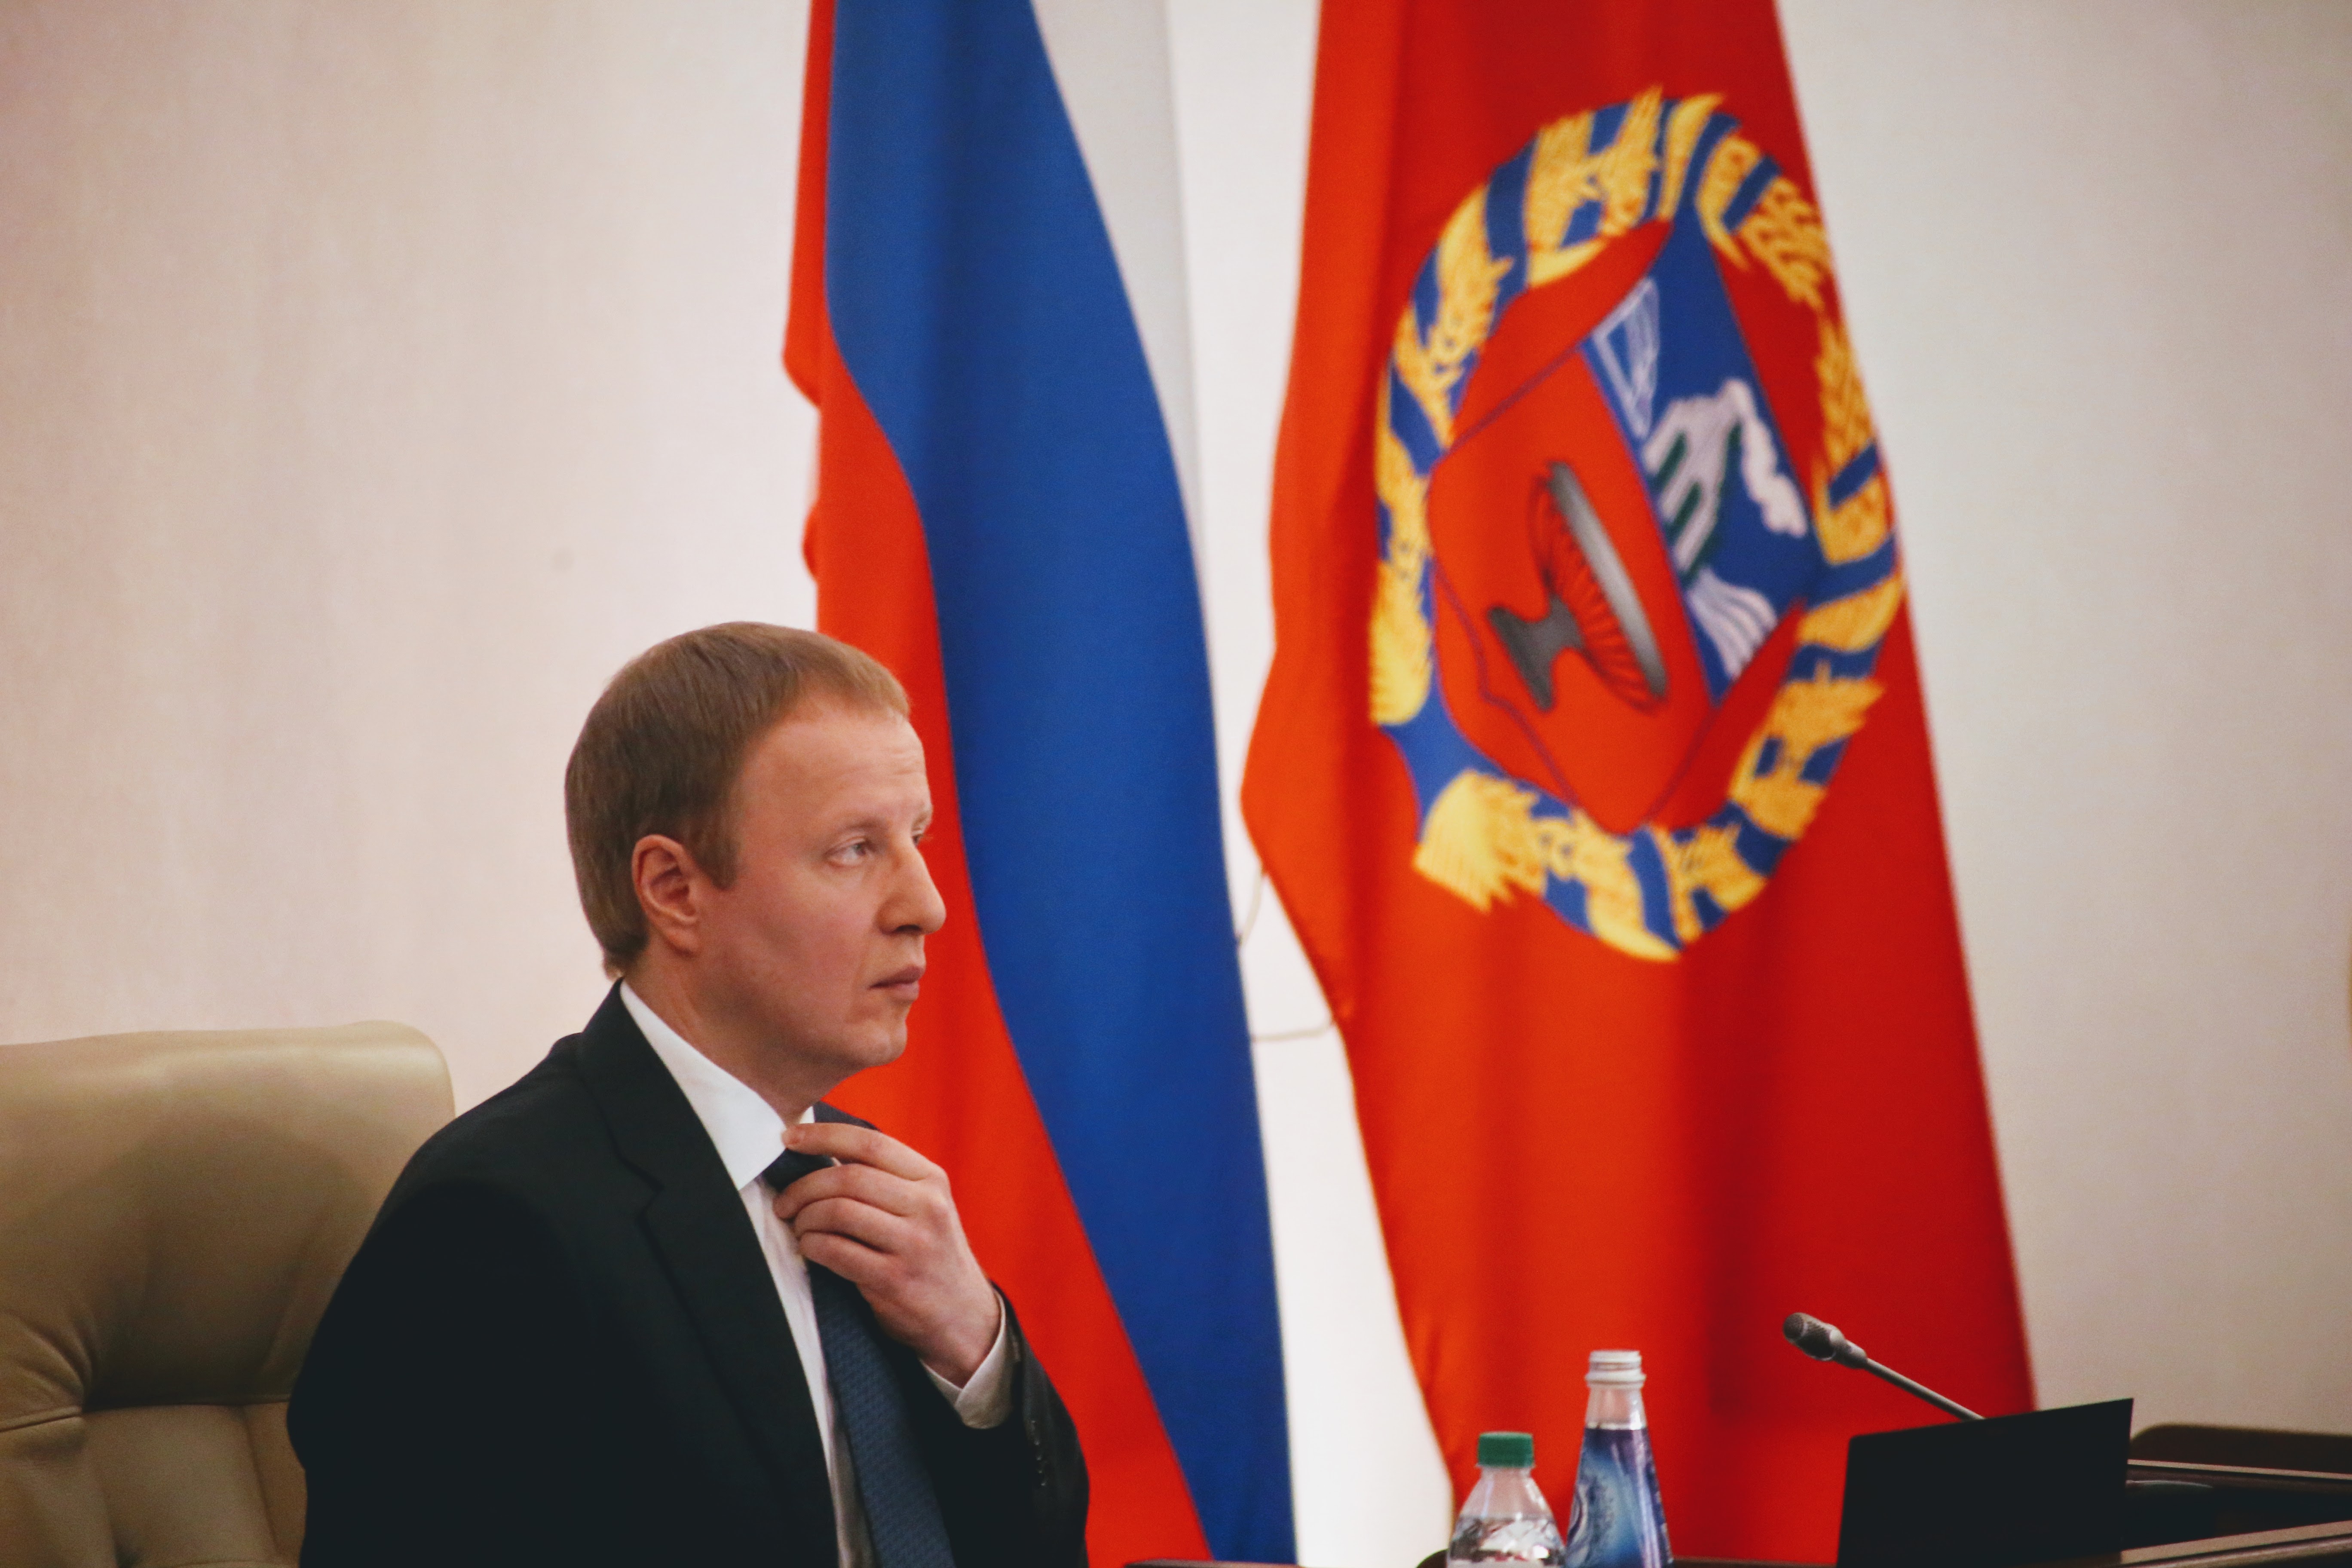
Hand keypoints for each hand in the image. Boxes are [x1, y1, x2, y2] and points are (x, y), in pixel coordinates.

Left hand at [771, 1121, 1001, 1383]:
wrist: (964, 1316)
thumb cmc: (930, 1254)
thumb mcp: (924, 1206)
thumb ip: (885, 1179)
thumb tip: (820, 1152)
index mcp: (931, 1179)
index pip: (869, 1143)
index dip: (822, 1136)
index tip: (789, 1138)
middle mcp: (927, 1206)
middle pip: (847, 1178)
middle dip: (803, 1187)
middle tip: (784, 1202)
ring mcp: (913, 1243)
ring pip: (838, 1212)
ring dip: (804, 1218)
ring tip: (798, 1227)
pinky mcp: (895, 1279)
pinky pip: (836, 1251)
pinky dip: (812, 1246)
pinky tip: (809, 1248)